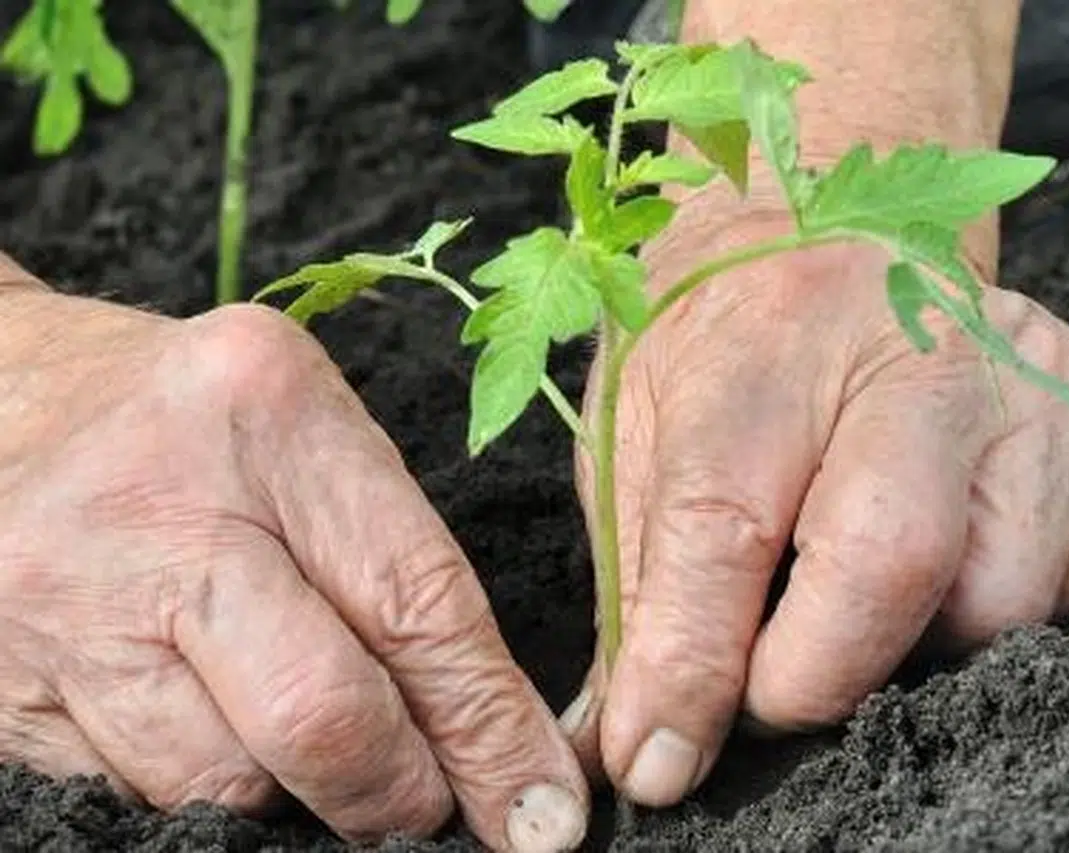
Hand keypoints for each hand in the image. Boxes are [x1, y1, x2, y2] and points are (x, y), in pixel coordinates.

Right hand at [0, 263, 587, 852]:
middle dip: (401, 793)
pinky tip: (220, 728)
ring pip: (226, 782)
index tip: (540, 806)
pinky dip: (211, 784)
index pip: (415, 603)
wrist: (1, 399)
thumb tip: (491, 739)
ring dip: (298, 795)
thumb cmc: (193, 421)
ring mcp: (63, 603)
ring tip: (310, 746)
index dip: (490, 726)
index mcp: (267, 412)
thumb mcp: (310, 437)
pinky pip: (140, 791)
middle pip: (320, 715)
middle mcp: (156, 507)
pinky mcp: (8, 688)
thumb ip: (395, 569)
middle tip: (431, 806)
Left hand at [563, 189, 1068, 805]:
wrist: (827, 221)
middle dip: (820, 675)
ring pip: (1007, 597)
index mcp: (766, 346)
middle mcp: (915, 349)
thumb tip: (635, 748)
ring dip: (924, 648)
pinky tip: (966, 568)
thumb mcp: (639, 435)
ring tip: (867, 599)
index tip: (657, 757)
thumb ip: (639, 590)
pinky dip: (1035, 613)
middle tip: (773, 687)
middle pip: (892, 560)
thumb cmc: (722, 342)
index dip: (689, 666)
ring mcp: (1028, 380)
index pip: (723, 524)